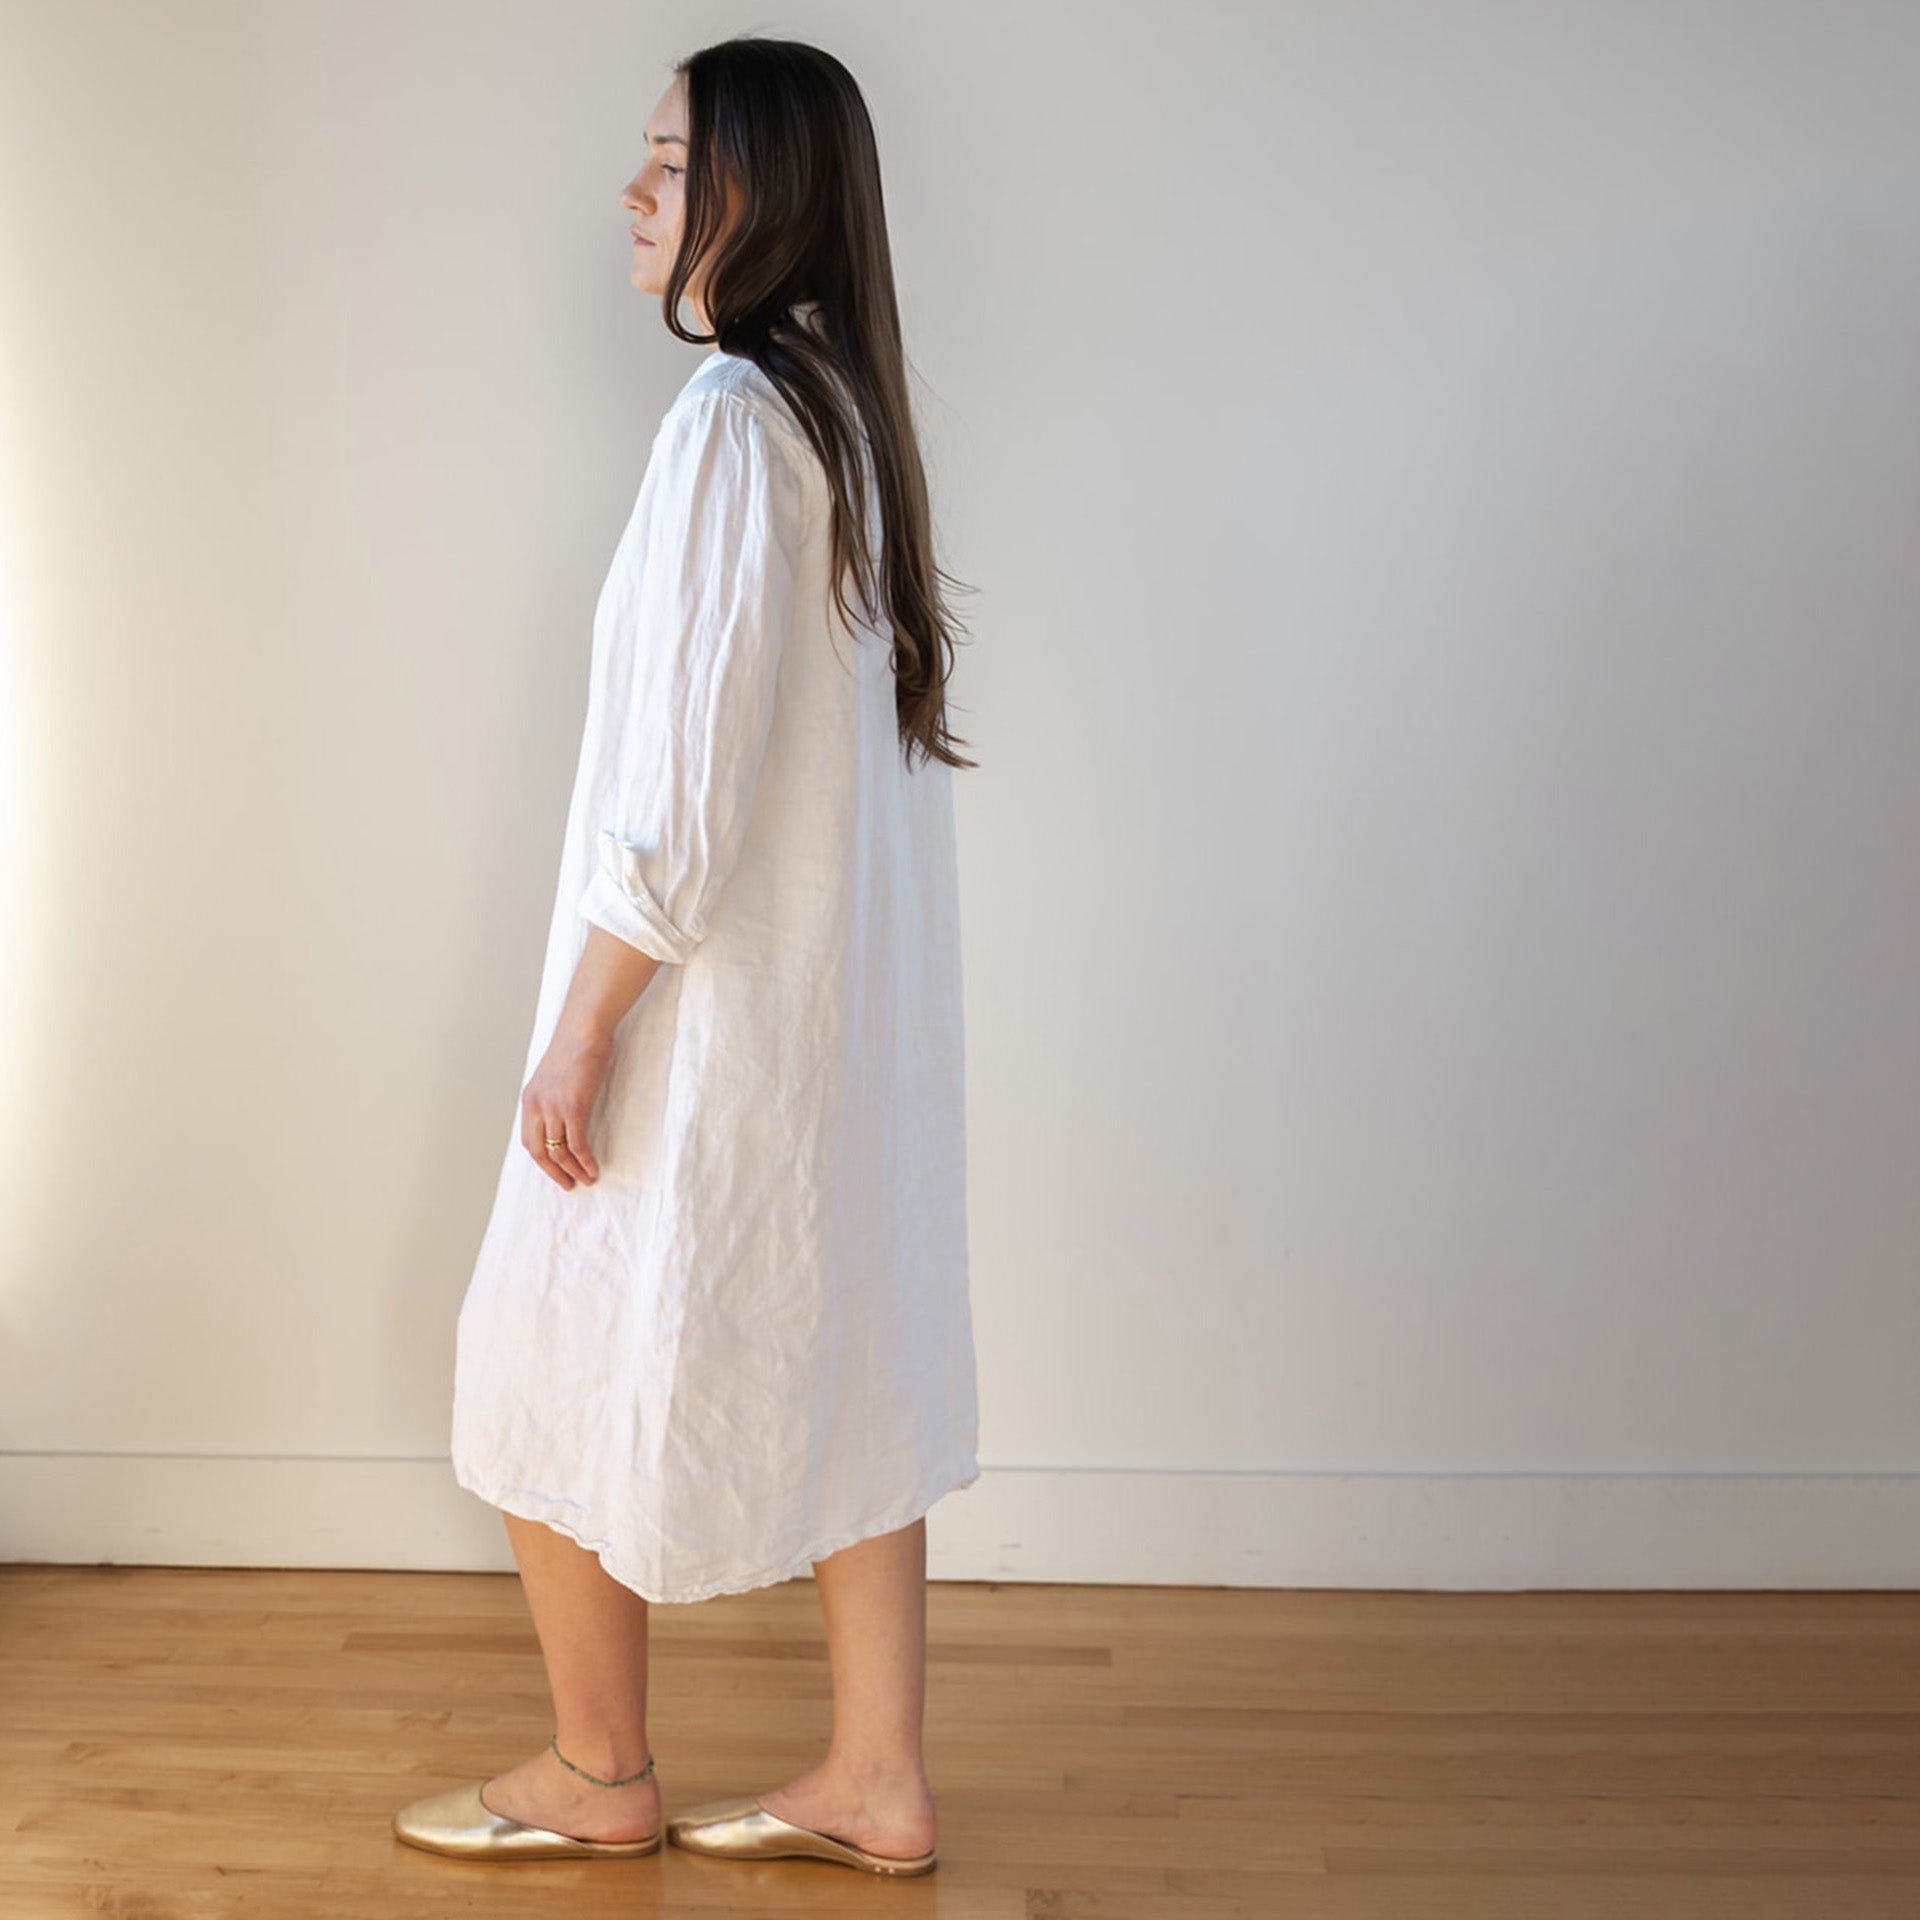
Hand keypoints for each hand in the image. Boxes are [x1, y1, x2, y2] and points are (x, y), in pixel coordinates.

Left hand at [520, 1023, 610, 1189]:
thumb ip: (553, 1098)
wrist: (584, 1030)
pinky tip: (593, 1168)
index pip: (529, 1140)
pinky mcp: (573, 1107)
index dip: (542, 1161)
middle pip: (540, 1152)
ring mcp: (553, 1108)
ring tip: (587, 1179)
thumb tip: (564, 1118)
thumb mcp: (554, 1077)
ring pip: (559, 1151)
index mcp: (529, 1101)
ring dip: (573, 1170)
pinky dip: (584, 1160)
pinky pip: (577, 1144)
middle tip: (569, 1184)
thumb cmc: (575, 1048)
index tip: (556, 1171)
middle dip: (554, 1172)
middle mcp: (537, 1106)